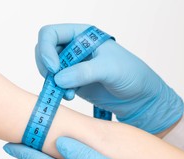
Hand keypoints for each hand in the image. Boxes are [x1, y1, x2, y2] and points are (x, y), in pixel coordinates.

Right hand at [35, 24, 183, 133]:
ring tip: (67, 92)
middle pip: (44, 51)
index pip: (50, 34)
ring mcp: (72, 67)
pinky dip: (57, 91)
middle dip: (46, 67)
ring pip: (47, 70)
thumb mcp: (110, 69)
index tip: (54, 68)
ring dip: (51, 82)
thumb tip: (58, 79)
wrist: (139, 98)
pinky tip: (69, 96)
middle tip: (57, 81)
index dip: (46, 49)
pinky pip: (54, 85)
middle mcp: (74, 49)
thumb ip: (84, 72)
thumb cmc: (131, 75)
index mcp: (82, 36)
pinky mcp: (72, 83)